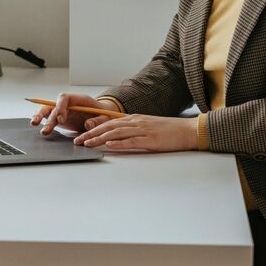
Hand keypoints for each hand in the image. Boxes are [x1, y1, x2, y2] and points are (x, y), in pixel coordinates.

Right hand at [32, 93, 120, 134]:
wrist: (102, 116)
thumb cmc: (103, 114)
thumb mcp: (105, 117)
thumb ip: (98, 121)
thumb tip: (88, 125)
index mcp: (79, 99)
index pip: (65, 98)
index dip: (61, 107)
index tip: (61, 119)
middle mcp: (68, 103)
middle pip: (54, 105)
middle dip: (49, 116)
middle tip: (47, 128)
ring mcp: (63, 110)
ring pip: (48, 110)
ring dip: (41, 116)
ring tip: (35, 124)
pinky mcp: (59, 117)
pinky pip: (48, 116)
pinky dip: (42, 119)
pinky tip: (36, 124)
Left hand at [73, 114, 198, 151]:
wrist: (188, 130)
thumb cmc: (169, 131)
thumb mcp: (148, 127)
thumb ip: (132, 130)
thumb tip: (116, 137)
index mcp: (134, 119)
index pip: (109, 123)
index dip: (93, 129)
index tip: (82, 135)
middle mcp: (136, 122)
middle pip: (109, 127)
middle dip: (91, 134)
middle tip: (78, 141)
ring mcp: (143, 130)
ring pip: (116, 133)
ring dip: (100, 138)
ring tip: (87, 144)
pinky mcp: (151, 140)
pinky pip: (132, 141)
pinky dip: (119, 143)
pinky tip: (109, 145)